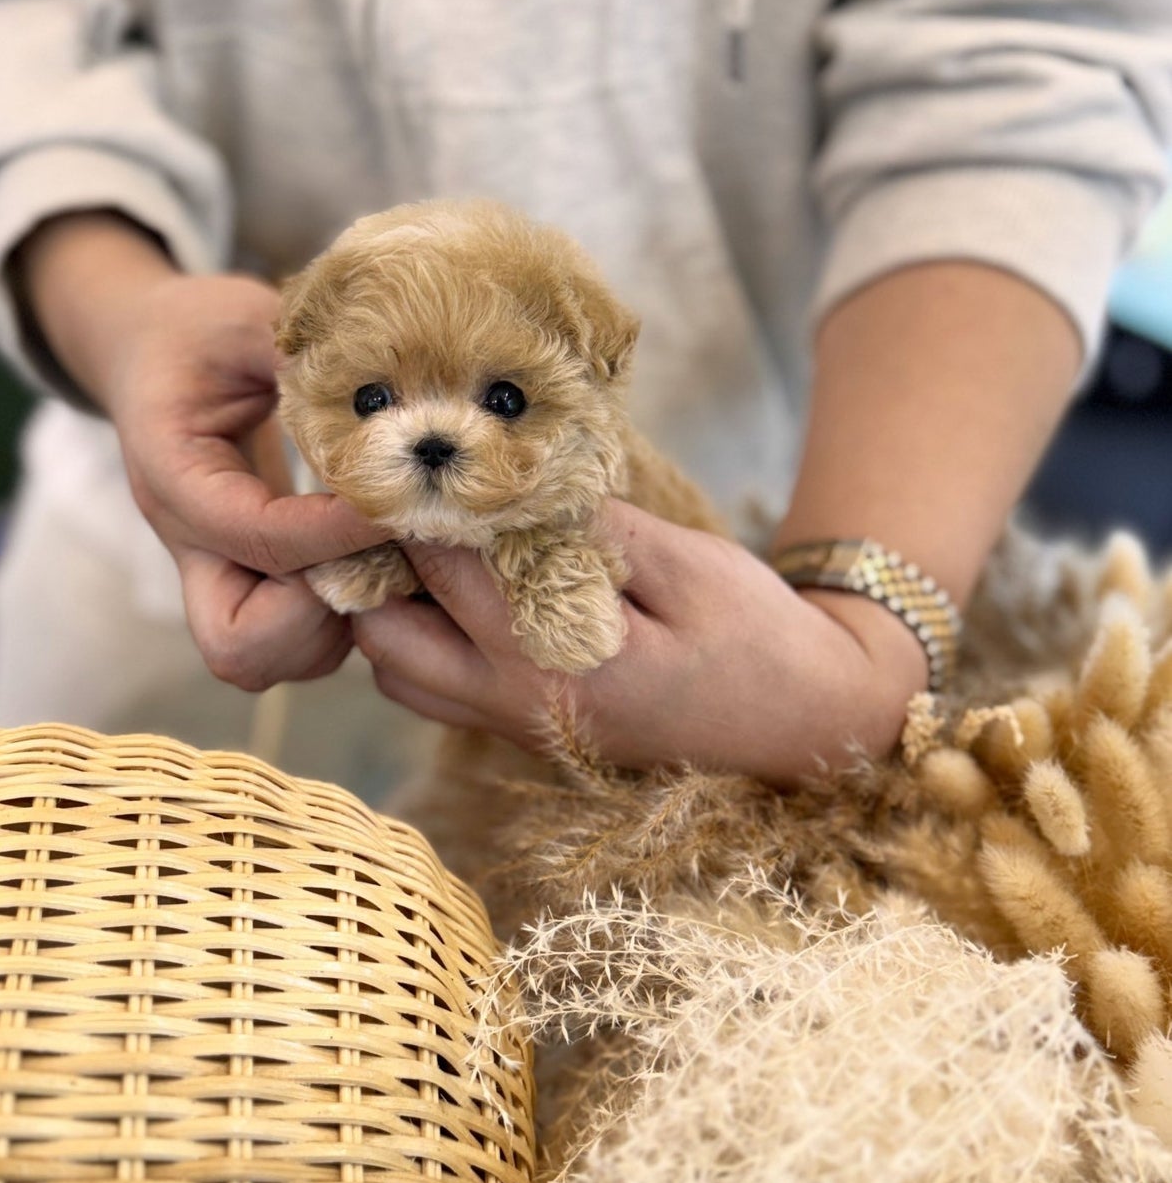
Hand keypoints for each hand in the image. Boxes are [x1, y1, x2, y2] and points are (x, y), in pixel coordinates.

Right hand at [15, 212, 384, 689]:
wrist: (153, 354)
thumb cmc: (198, 333)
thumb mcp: (244, 319)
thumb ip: (301, 352)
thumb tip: (387, 385)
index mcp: (174, 477)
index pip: (256, 535)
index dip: (335, 530)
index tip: (399, 499)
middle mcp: (191, 545)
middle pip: (234, 643)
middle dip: (317, 613)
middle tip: (375, 553)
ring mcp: (220, 573)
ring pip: (271, 659)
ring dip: (338, 621)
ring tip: (386, 549)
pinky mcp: (254, 583)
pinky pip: (300, 642)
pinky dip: (346, 617)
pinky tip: (381, 549)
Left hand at [350, 502, 928, 783]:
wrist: (808, 726)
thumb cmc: (757, 638)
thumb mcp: (686, 564)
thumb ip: (591, 530)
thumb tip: (511, 480)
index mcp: (554, 662)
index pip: (442, 570)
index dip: (413, 506)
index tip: (399, 452)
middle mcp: (517, 705)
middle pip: (385, 638)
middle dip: (374, 566)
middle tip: (400, 501)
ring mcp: (516, 726)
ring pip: (398, 675)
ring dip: (392, 610)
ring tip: (424, 542)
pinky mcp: (526, 729)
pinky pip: (436, 692)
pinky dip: (423, 641)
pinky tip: (460, 587)